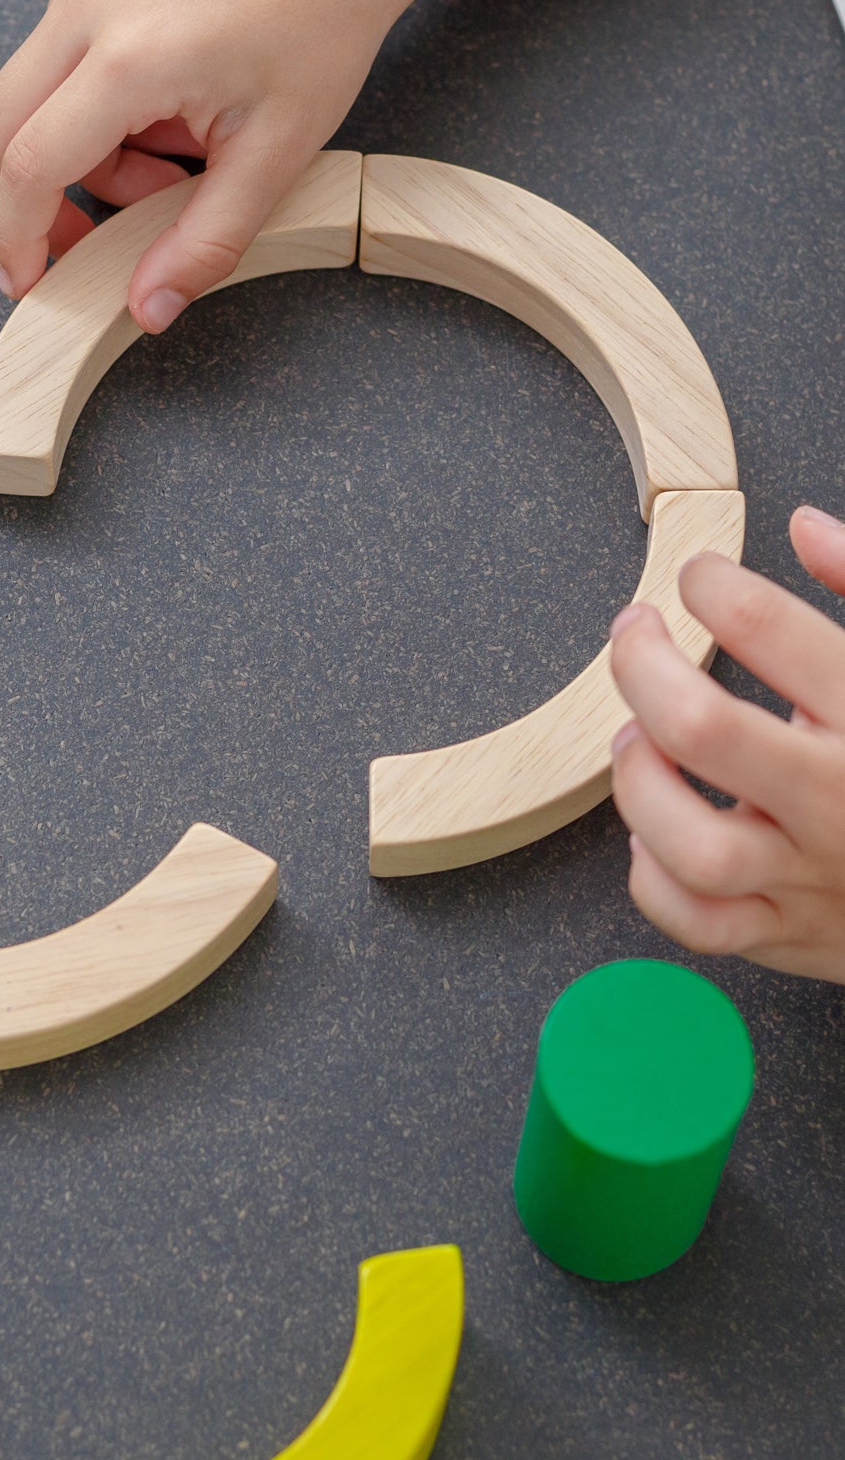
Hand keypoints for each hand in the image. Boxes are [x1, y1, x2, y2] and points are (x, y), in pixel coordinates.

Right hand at [0, 0, 432, 332]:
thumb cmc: (321, 23)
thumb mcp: (274, 156)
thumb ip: (203, 243)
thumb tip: (147, 309)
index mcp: (130, 53)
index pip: (29, 165)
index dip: (18, 238)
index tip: (28, 281)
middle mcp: (86, 3)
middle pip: (0, 129)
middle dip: (32, 200)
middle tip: (92, 238)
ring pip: (28, 99)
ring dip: (79, 154)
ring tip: (168, 162)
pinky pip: (55, 62)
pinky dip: (92, 109)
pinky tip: (165, 112)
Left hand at [608, 506, 844, 981]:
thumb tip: (805, 526)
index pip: (773, 631)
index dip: (715, 585)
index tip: (699, 578)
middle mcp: (843, 800)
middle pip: (704, 730)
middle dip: (645, 667)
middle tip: (635, 633)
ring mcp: (814, 876)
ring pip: (694, 846)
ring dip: (640, 786)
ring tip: (636, 740)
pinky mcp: (791, 933)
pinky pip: (699, 923)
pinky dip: (654, 881)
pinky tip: (653, 835)